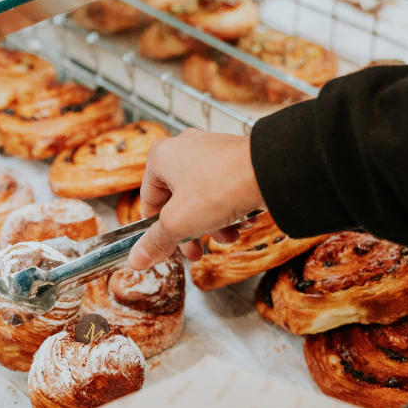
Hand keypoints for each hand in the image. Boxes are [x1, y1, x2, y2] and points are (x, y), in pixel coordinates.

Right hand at [128, 130, 264, 269]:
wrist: (271, 173)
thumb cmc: (221, 187)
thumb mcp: (179, 223)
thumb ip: (156, 241)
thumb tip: (136, 259)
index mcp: (162, 157)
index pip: (148, 201)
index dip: (156, 230)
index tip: (165, 248)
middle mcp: (185, 149)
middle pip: (177, 202)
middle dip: (189, 232)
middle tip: (197, 252)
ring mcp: (212, 152)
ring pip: (202, 199)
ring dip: (212, 225)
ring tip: (228, 237)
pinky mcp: (235, 160)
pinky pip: (224, 191)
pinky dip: (230, 210)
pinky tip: (242, 222)